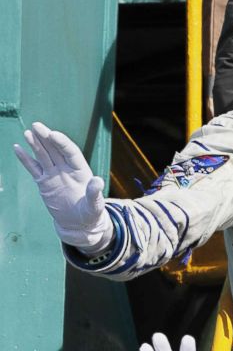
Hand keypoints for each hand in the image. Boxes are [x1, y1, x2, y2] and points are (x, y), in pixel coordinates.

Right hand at [13, 122, 113, 254]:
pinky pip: (33, 168)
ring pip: (43, 155)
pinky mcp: (44, 182)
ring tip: (28, 133)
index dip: (62, 143)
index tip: (53, 134)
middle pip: (55, 149)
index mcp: (80, 170)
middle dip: (46, 138)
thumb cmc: (90, 214)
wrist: (78, 224)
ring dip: (36, 144)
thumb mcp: (94, 205)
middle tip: (37, 126)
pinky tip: (17, 148)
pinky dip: (25, 159)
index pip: (70, 152)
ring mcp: (54, 174)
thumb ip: (94, 193)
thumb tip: (98, 181)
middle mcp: (66, 168)